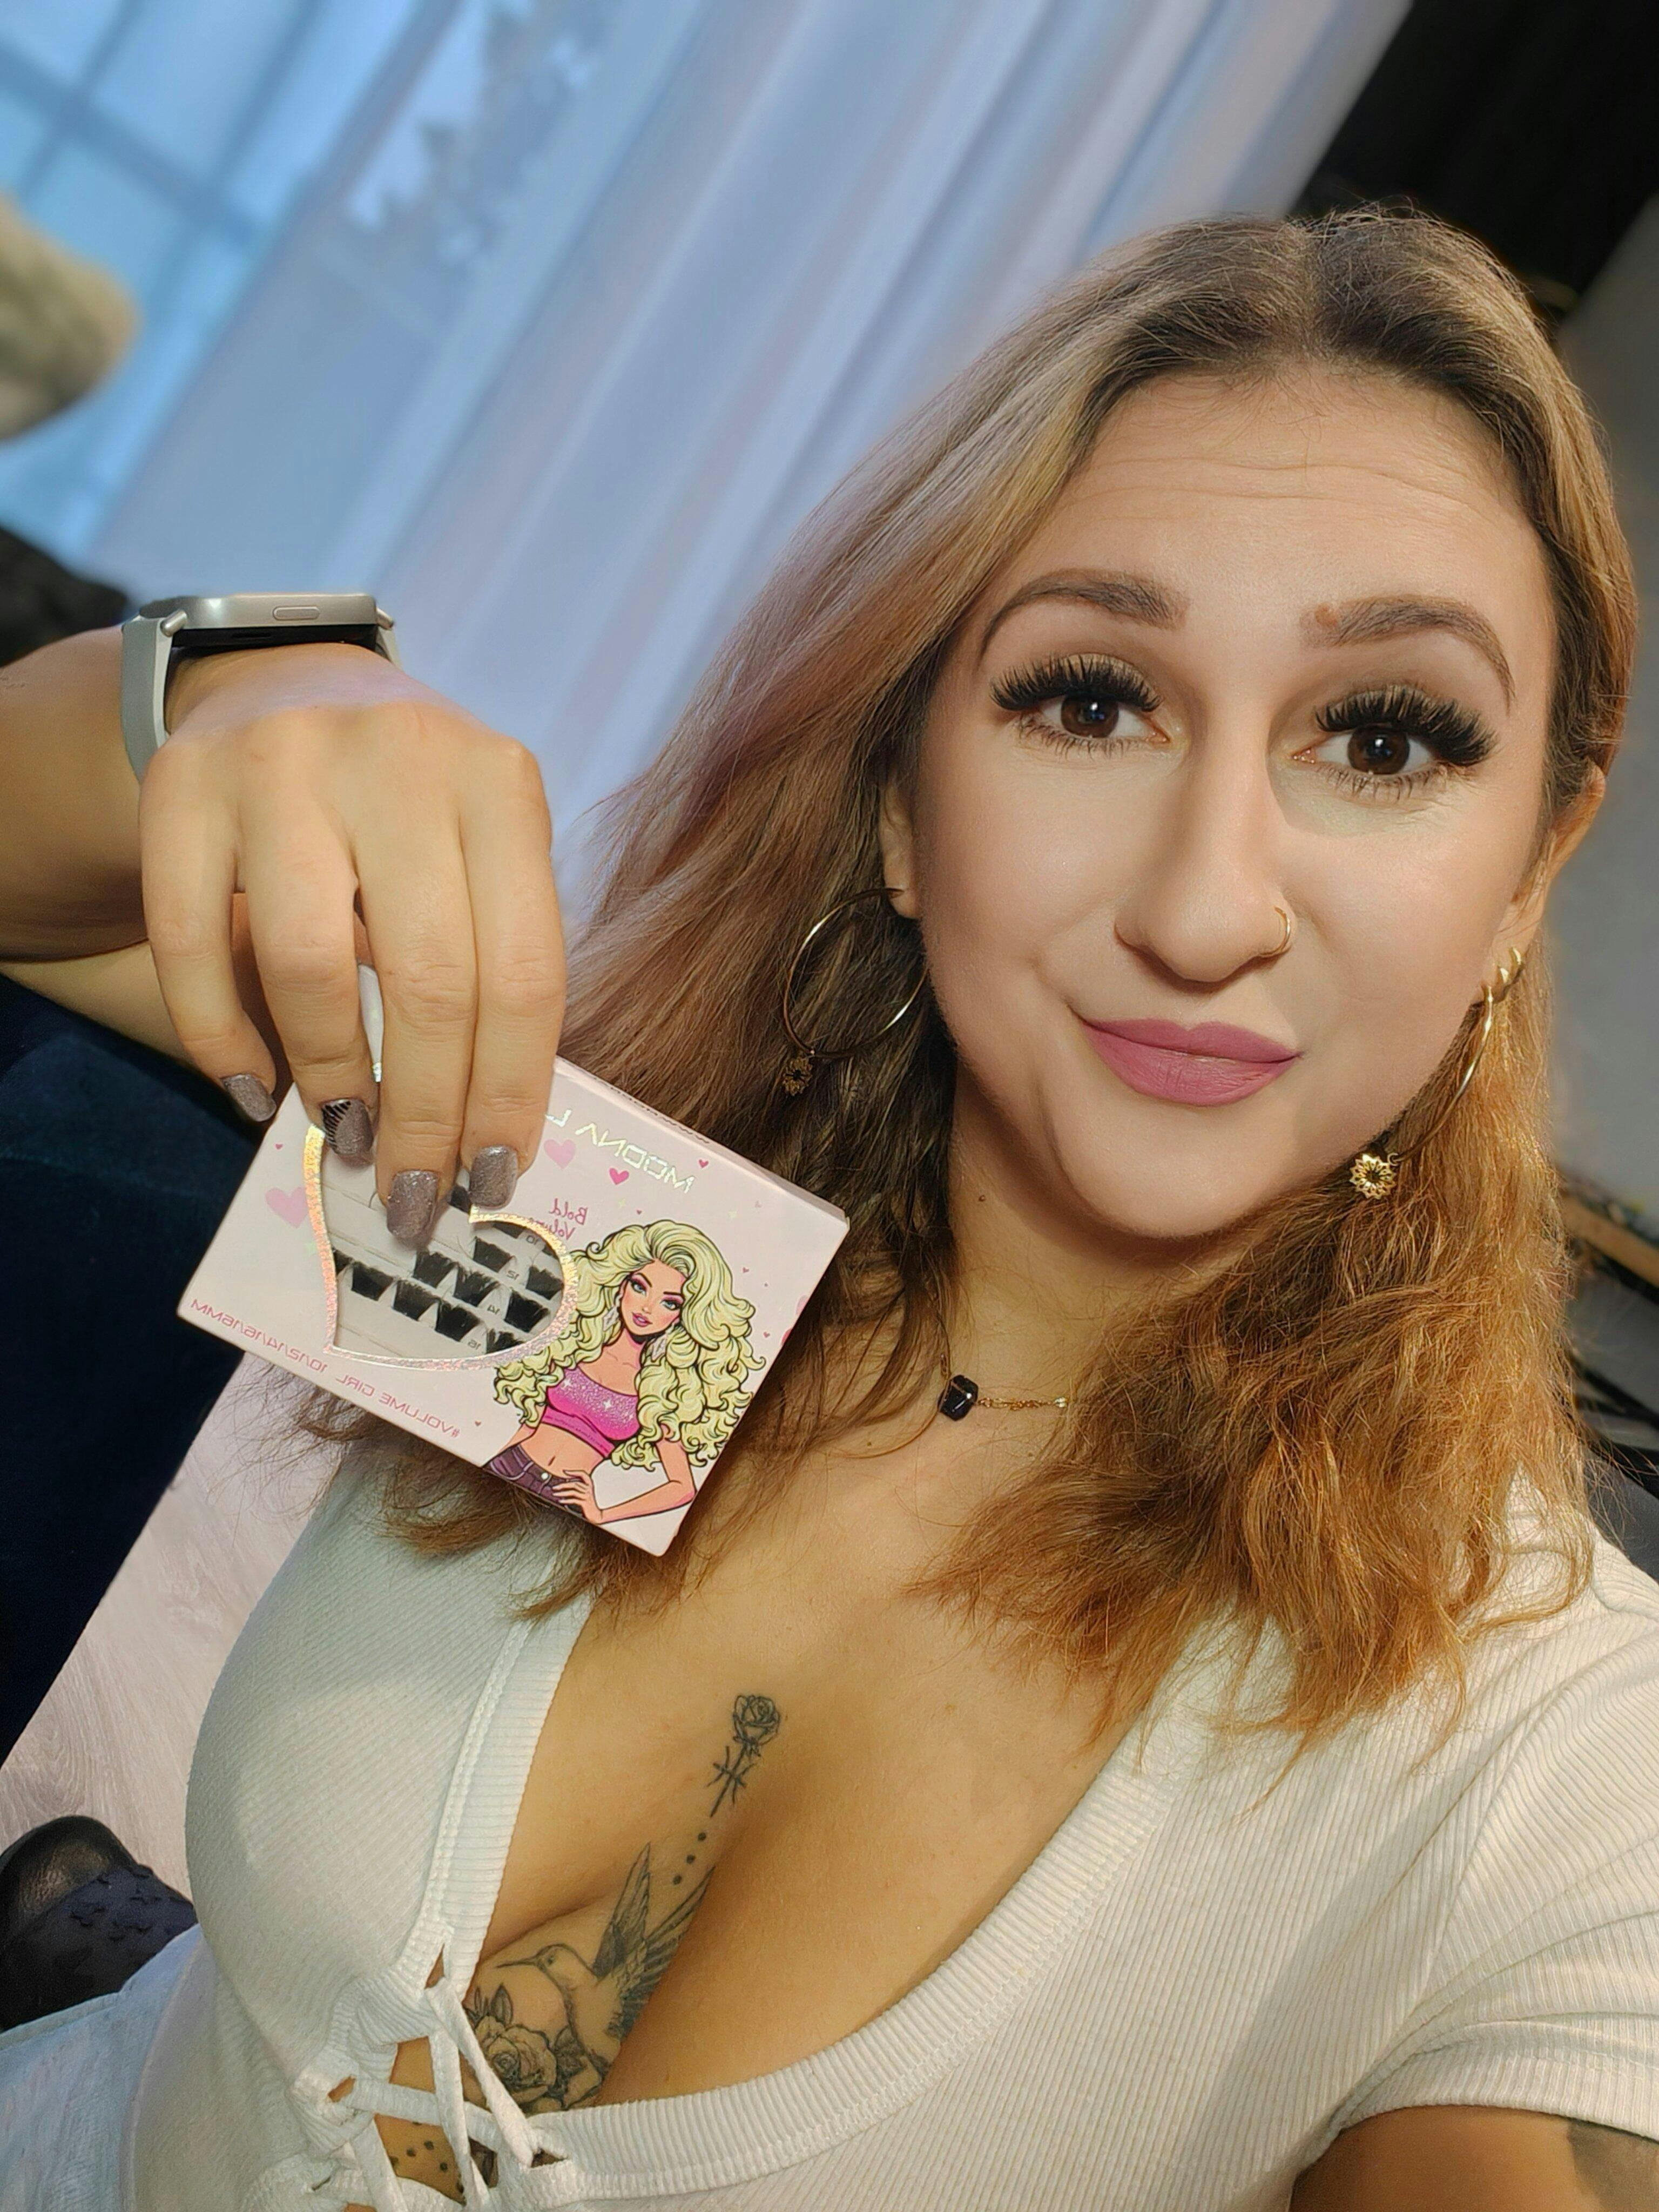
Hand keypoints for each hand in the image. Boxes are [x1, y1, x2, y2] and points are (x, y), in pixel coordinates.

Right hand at [141, 641, 564, 1241]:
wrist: (285, 688)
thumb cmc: (407, 813)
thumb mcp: (478, 855)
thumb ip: (488, 963)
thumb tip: (482, 1139)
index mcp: (501, 783)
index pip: (525, 970)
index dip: (510, 1090)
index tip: (492, 1175)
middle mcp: (400, 758)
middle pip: (431, 979)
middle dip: (426, 1111)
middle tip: (416, 1191)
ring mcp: (283, 762)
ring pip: (311, 965)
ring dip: (331, 1075)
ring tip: (344, 1133)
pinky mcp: (181, 782)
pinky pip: (192, 943)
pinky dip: (221, 1037)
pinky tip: (252, 1089)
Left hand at [549, 1471, 601, 1523]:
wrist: (596, 1515)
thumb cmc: (590, 1505)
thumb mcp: (586, 1494)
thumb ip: (580, 1488)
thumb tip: (565, 1484)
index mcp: (589, 1485)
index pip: (583, 1474)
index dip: (574, 1472)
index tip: (565, 1471)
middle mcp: (589, 1489)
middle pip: (574, 1483)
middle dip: (563, 1485)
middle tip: (555, 1487)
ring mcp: (587, 1496)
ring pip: (573, 1491)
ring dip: (562, 1493)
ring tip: (555, 1494)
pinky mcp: (585, 1503)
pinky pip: (574, 1500)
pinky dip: (566, 1500)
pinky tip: (561, 1501)